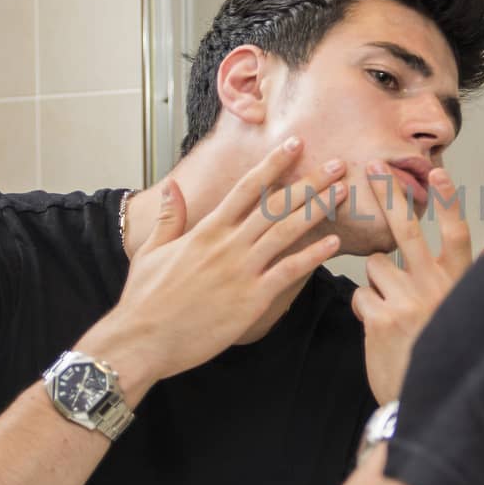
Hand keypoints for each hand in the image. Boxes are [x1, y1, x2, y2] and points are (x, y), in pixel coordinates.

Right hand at [79, 137, 347, 388]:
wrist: (141, 339)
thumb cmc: (144, 299)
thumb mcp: (151, 250)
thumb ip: (168, 217)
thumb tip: (172, 188)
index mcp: (206, 230)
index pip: (247, 187)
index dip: (273, 164)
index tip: (295, 145)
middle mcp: (227, 244)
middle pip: (276, 205)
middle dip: (309, 182)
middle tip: (336, 165)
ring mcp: (241, 270)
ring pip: (287, 232)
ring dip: (317, 210)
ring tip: (342, 193)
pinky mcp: (251, 298)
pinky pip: (288, 271)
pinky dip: (312, 256)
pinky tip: (333, 243)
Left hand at [351, 163, 471, 403]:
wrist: (425, 403)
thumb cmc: (447, 354)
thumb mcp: (468, 311)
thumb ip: (478, 273)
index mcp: (458, 281)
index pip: (455, 231)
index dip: (446, 200)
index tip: (435, 172)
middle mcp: (434, 286)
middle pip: (406, 229)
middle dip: (387, 193)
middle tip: (372, 166)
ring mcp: (406, 300)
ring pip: (376, 265)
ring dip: (377, 281)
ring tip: (393, 309)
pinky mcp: (380, 317)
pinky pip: (362, 294)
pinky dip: (366, 307)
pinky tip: (381, 328)